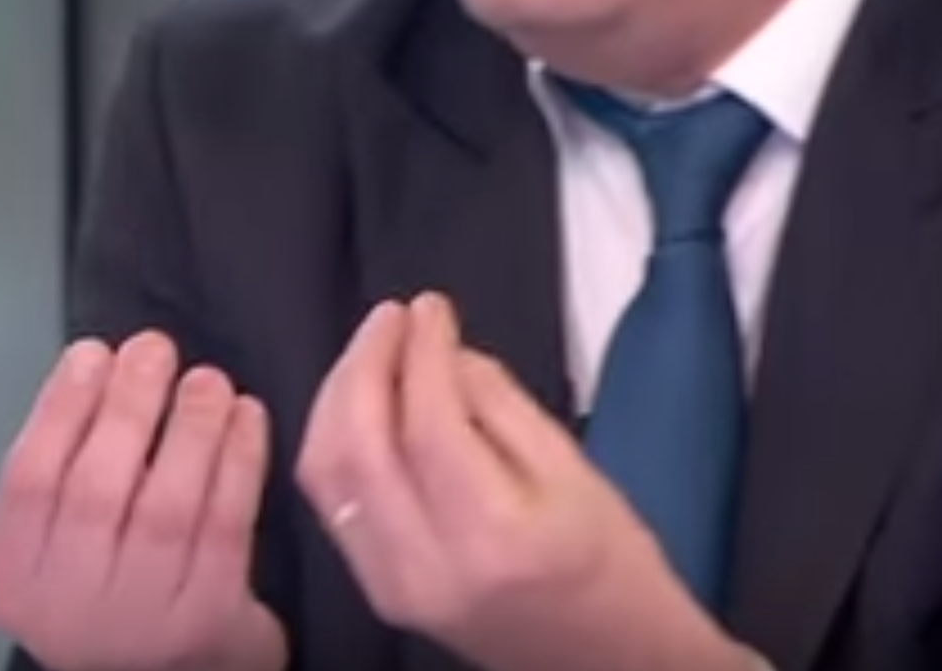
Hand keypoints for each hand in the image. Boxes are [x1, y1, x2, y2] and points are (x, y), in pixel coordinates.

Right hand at [0, 332, 288, 670]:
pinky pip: (225, 525)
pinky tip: (247, 418)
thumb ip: (71, 472)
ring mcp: (140, 619)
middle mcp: (68, 605)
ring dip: (190, 427)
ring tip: (207, 379)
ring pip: (167, 506)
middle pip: (97, 490)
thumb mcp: (66, 543)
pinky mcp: (208, 620)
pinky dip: (239, 462)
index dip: (61, 408)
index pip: (27, 483)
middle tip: (154, 348)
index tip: (92, 352)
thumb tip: (104, 366)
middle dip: (128, 406)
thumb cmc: (119, 586)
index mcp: (17, 578)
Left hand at [296, 294, 761, 670]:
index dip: (421, 352)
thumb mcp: (577, 472)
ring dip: (340, 398)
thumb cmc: (613, 564)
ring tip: (376, 347)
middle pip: (358, 446)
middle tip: (394, 316)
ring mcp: (393, 587)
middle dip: (365, 365)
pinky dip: (339, 441)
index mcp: (492, 535)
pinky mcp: (379, 591)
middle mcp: (427, 567)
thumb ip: (500, 406)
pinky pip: (335, 502)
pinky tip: (365, 403)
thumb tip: (440, 350)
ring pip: (328, 474)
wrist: (608, 661)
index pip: (427, 422)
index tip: (432, 306)